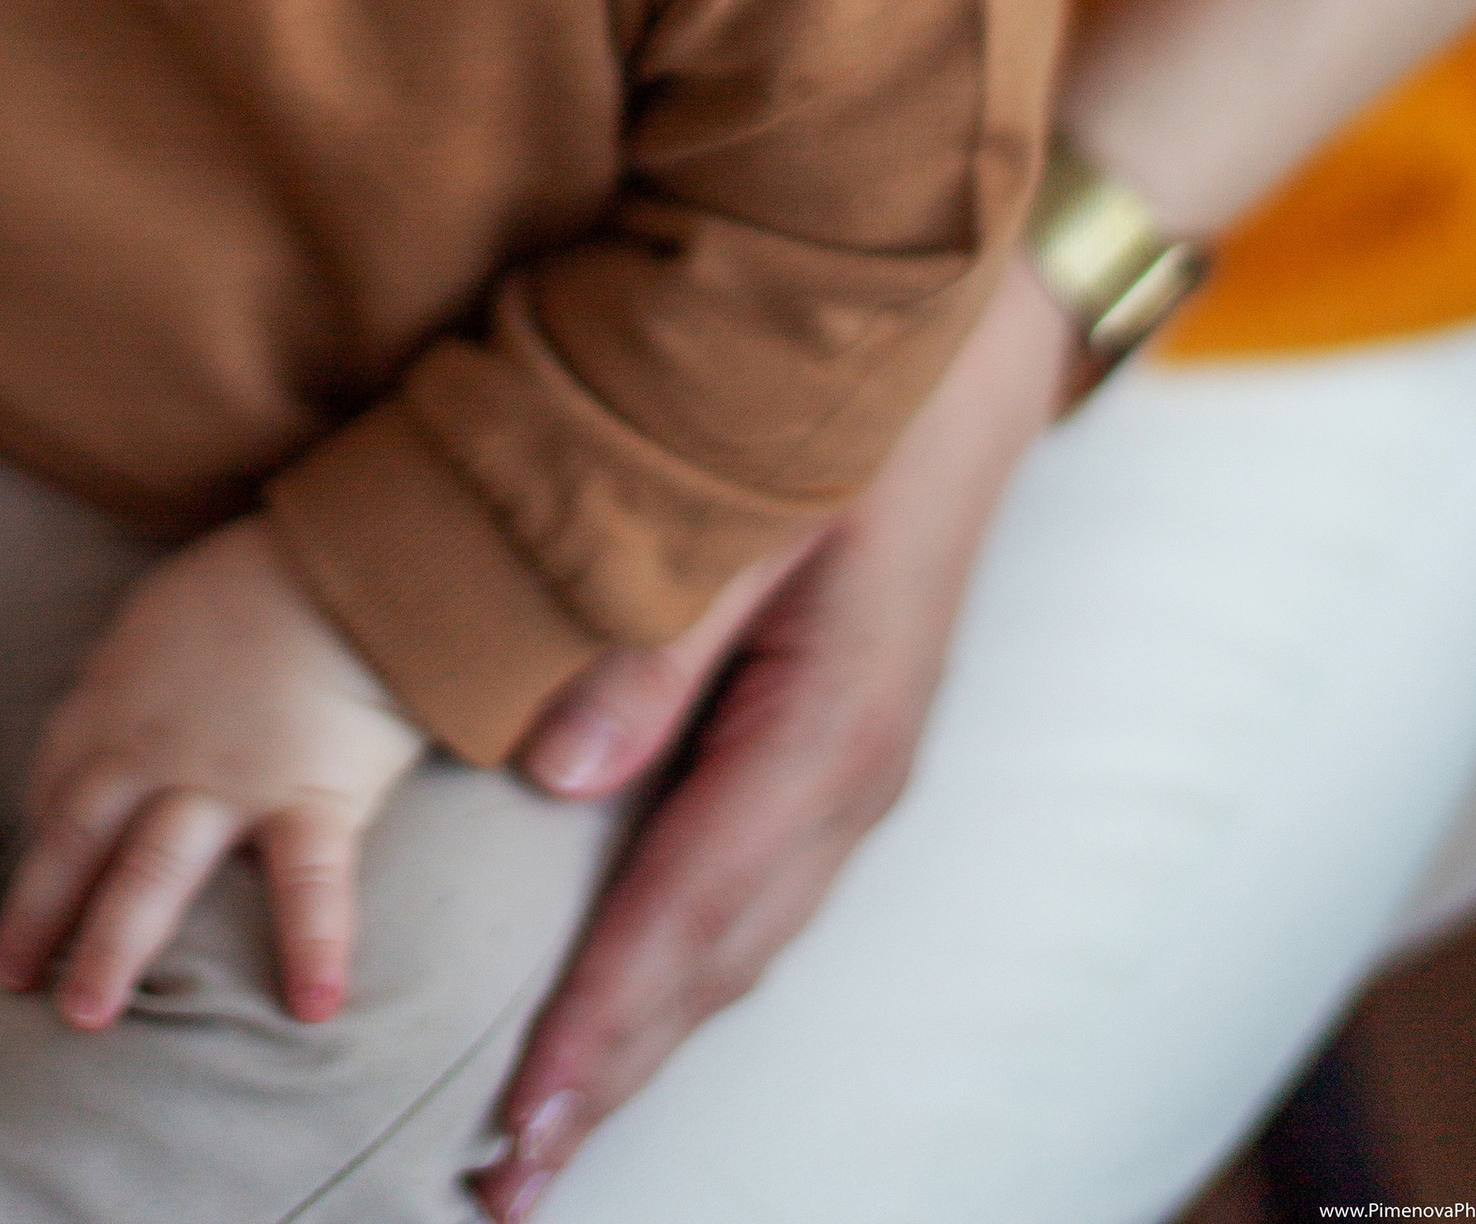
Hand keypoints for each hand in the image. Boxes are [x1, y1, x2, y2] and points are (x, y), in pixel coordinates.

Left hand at [0, 515, 425, 1030]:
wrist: (343, 556)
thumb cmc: (256, 581)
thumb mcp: (161, 615)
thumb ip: (133, 675)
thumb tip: (112, 712)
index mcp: (119, 702)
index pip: (58, 789)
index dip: (36, 852)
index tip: (26, 903)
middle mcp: (157, 748)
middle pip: (79, 840)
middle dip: (38, 916)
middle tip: (11, 985)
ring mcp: (229, 777)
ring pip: (152, 872)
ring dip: (113, 946)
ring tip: (86, 1019)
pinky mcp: (309, 793)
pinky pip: (309, 882)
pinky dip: (313, 944)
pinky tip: (315, 1007)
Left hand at [475, 259, 1079, 1216]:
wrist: (969, 335)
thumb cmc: (842, 400)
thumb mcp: (742, 500)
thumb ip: (649, 638)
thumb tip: (558, 779)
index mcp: (826, 729)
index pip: (689, 914)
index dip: (599, 1029)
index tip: (516, 1126)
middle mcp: (852, 775)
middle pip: (718, 961)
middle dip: (613, 1075)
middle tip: (505, 1183)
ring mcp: (858, 767)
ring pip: (741, 939)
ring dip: (647, 1036)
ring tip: (549, 1125)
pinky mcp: (844, 740)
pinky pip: (755, 889)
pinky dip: (685, 963)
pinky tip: (634, 1000)